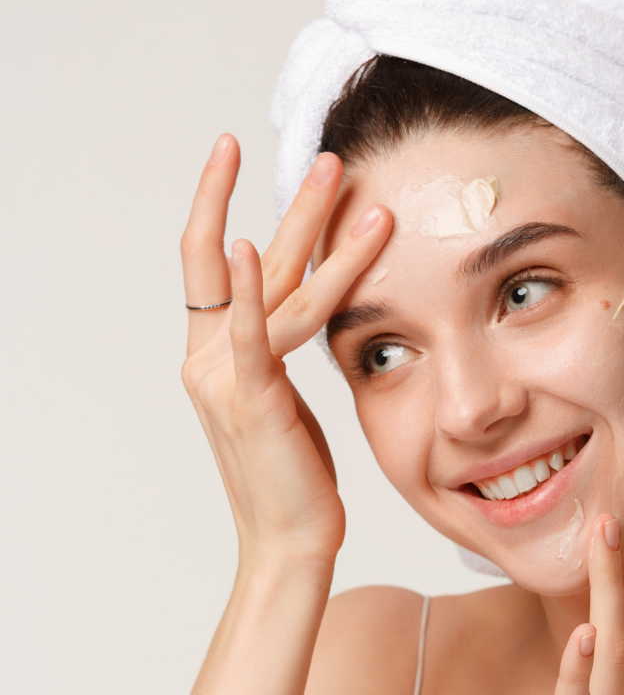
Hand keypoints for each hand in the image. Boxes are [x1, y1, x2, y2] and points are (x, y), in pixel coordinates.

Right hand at [179, 134, 391, 564]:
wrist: (290, 539)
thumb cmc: (295, 476)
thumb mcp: (285, 403)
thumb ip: (279, 357)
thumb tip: (301, 316)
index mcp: (219, 357)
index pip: (215, 265)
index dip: (221, 205)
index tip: (238, 155)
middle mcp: (211, 358)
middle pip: (248, 259)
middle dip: (289, 205)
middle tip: (327, 157)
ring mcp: (224, 378)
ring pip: (271, 288)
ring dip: (308, 228)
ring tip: (340, 178)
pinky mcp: (250, 400)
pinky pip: (252, 337)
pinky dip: (251, 293)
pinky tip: (252, 247)